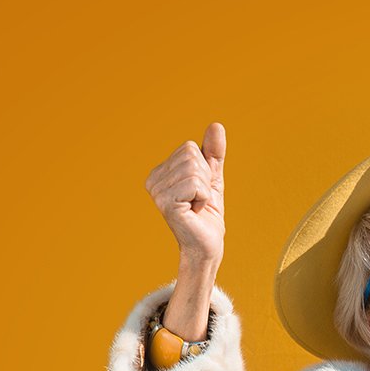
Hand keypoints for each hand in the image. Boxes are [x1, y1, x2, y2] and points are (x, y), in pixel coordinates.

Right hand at [145, 121, 227, 267]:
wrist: (207, 245)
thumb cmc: (207, 214)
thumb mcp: (212, 178)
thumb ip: (213, 153)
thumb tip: (216, 125)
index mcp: (159, 172)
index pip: (189, 147)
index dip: (204, 168)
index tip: (199, 190)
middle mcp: (153, 180)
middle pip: (192, 156)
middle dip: (206, 178)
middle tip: (199, 199)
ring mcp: (157, 192)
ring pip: (195, 169)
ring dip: (205, 190)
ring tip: (196, 206)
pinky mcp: (166, 203)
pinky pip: (196, 185)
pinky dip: (204, 198)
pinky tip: (195, 211)